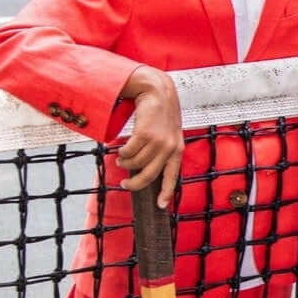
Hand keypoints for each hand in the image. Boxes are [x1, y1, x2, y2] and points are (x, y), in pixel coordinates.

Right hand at [116, 65, 181, 205]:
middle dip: (135, 184)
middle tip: (125, 185)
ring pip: (136, 163)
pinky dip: (121, 153)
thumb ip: (163, 150)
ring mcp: (158, 141)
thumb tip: (145, 169)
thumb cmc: (160, 113)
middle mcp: (169, 148)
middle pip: (150, 176)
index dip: (166, 192)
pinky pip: (128, 152)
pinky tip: (119, 149)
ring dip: (125, 163)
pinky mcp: (145, 134)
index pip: (172, 176)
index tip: (161, 205)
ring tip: (121, 159)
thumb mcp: (168, 133)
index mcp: (177, 150)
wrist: (157, 91)